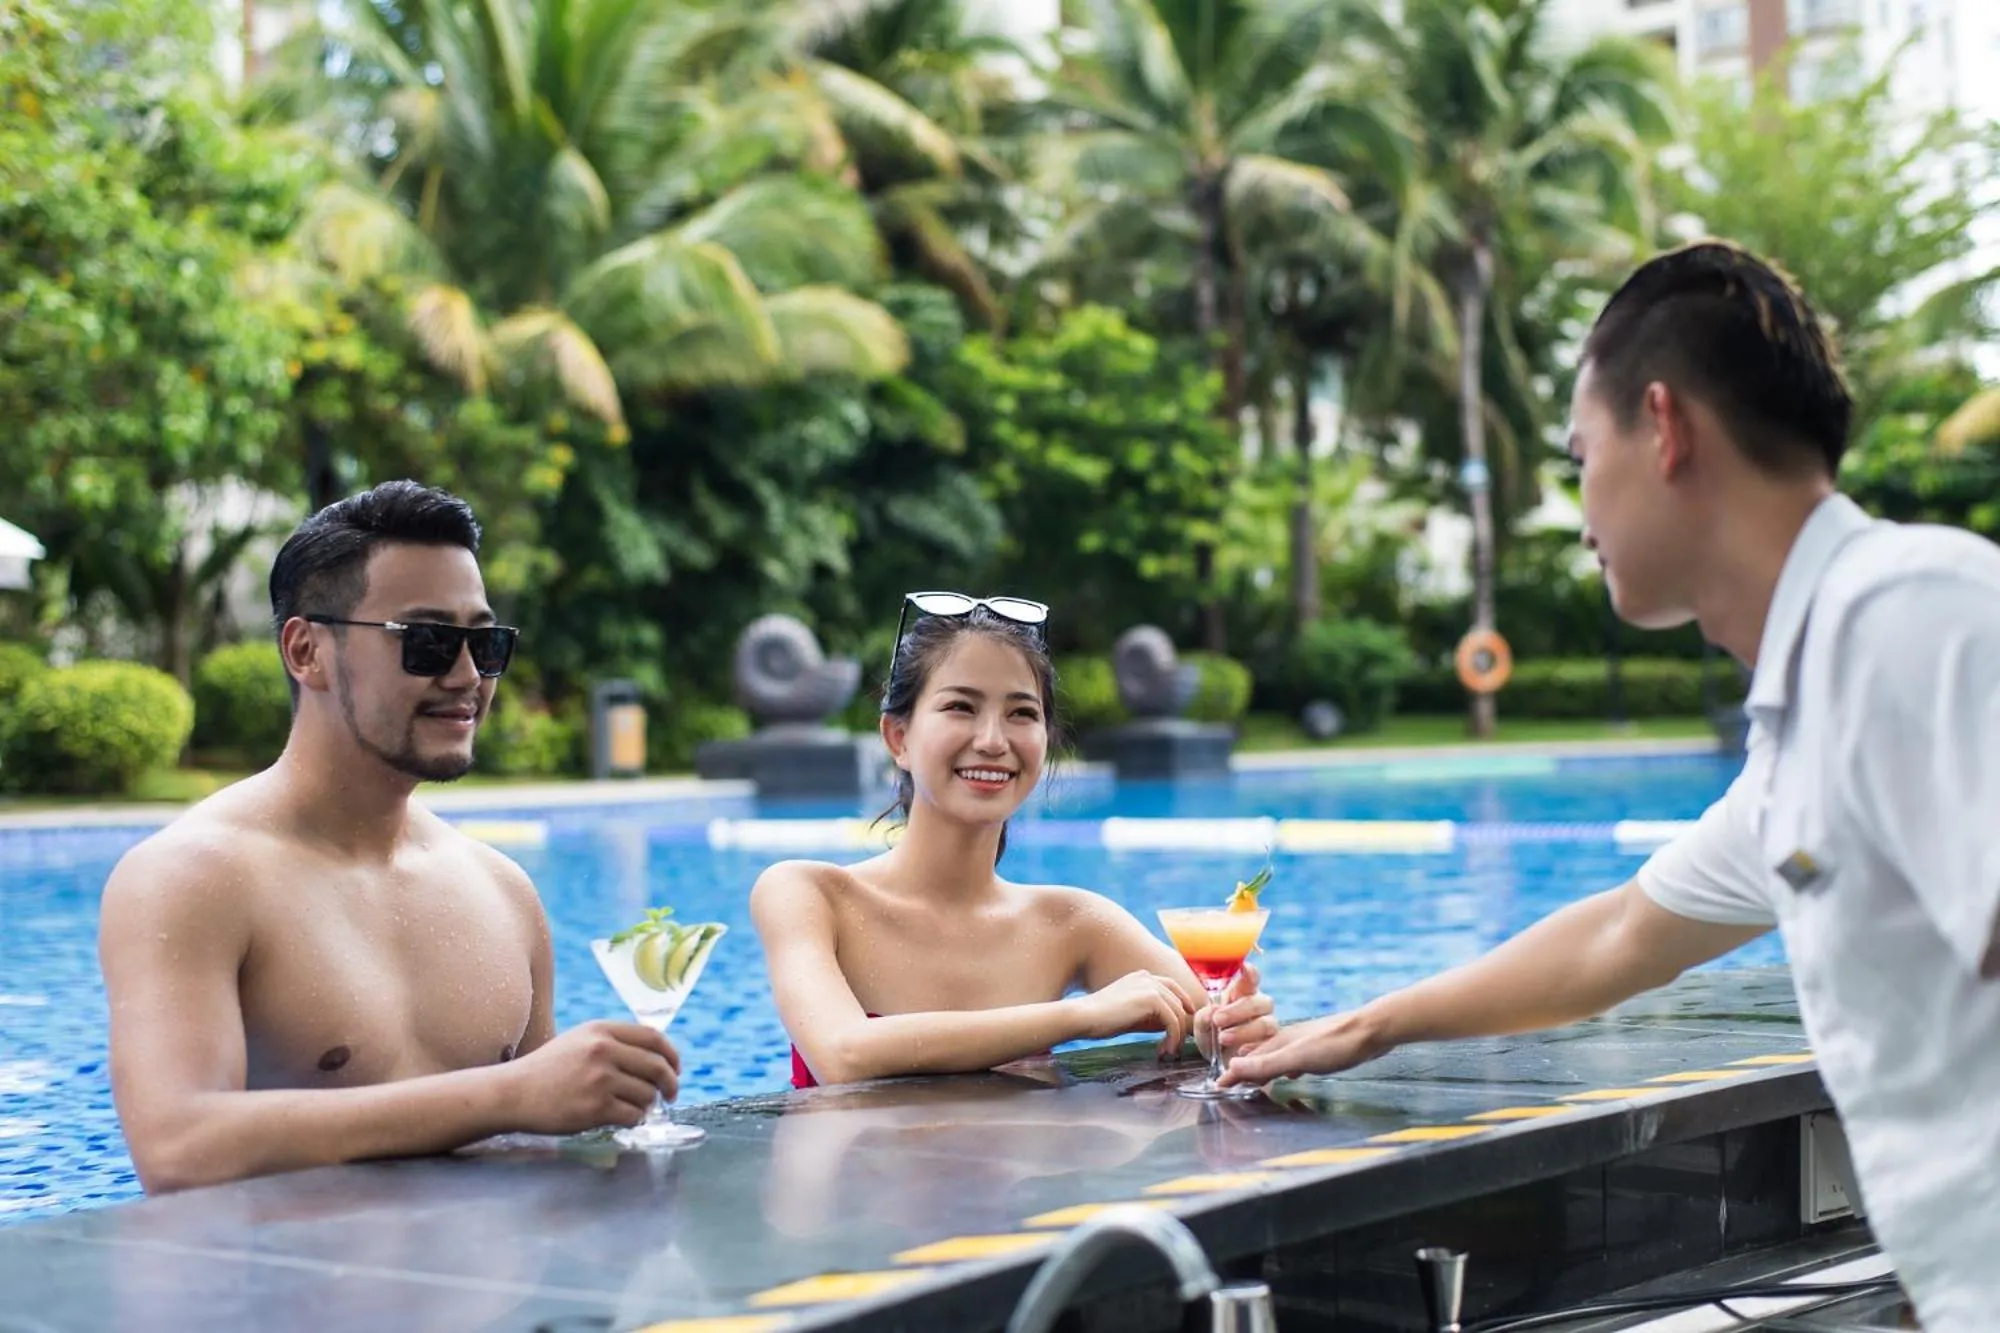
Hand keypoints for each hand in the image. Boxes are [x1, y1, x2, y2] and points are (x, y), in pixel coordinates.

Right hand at [503, 1020, 681, 1133]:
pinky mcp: (595, 1107)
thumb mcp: (580, 1041)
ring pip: (647, 1094)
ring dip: (647, 1104)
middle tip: (671, 1094)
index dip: (672, 1055)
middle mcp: (603, 1050)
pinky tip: (625, 1119)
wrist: (513, 1093)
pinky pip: (633, 1115)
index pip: (654, 1038)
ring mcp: (599, 1079)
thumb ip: (614, 1042)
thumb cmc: (548, 1070)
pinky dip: (635, 1120)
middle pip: (657, 1066)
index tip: (676, 1069)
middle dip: (670, 1083)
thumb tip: (657, 1055)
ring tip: (634, 1107)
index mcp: (601, 1030)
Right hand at [1074, 970, 1199, 1056]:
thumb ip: (1151, 1016)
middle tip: (1173, 1048)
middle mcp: (1148, 977)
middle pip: (1178, 1002)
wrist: (1083, 1016)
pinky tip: (1165, 1050)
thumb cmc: (1101, 1019)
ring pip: (1178, 1013)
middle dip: (1180, 1026)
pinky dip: (1173, 1037)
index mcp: (1142, 977)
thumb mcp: (1131, 1015)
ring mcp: (1151, 986)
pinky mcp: (1152, 999)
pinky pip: (1173, 1021)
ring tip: (1168, 1052)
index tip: (1184, 1025)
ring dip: (1177, 1035)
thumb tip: (1172, 1027)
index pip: (1172, 988)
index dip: (1183, 1004)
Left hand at [1194, 963, 1277, 1056]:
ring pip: (1266, 1024)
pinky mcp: (1272, 1047)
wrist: (1220, 1063)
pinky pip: (1268, 1046)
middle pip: (1259, 1002)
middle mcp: (1259, 1007)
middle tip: (1217, 1019)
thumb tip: (1211, 1012)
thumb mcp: (1202, 1025)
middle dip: (1238, 1010)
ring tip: (1222, 1038)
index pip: (1251, 979)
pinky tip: (1239, 1053)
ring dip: (1243, 1031)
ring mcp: (1268, 1026)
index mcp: (1243, 993)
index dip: (1251, 973)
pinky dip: (1252, 1049)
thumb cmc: (1212, 1034)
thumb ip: (1204, 1018)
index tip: (1245, 967)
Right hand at [1215, 1008, 1389, 1087]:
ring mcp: (1305, 1045)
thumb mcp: (1297, 1057)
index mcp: (1279, 1042)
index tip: (1217, 1085)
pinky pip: (1294, 1061)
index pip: (1248, 1061)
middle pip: (1259, 1057)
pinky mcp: (1321, 1051)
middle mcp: (1288, 1041)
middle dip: (1243, 1070)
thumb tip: (1232, 1066)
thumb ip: (1266, 1063)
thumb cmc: (1335, 1043)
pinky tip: (1291, 1074)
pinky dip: (1285, 1069)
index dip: (1233, 1073)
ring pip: (1276, 1059)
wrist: (1371, 1031)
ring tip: (1254, 1079)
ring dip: (1263, 1069)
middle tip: (1229, 1083)